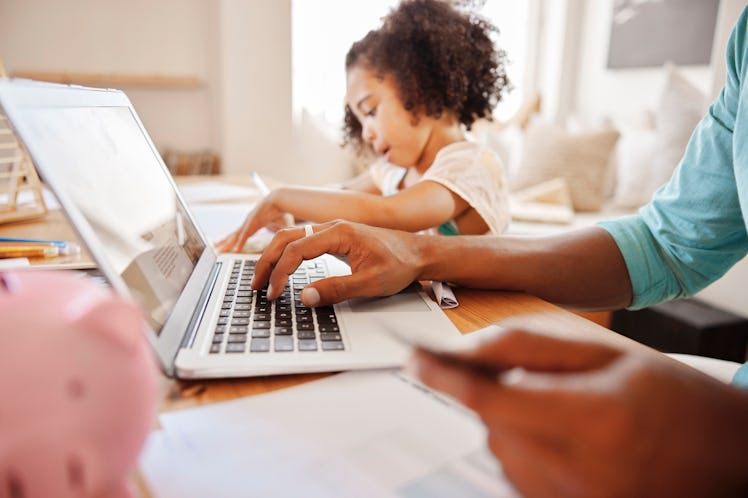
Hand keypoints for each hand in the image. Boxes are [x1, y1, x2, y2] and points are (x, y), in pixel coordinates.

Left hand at [215, 193, 294, 252]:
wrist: (280, 200)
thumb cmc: (280, 212)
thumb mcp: (279, 227)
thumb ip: (278, 236)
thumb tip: (282, 243)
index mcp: (253, 224)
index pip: (240, 234)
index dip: (234, 241)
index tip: (226, 245)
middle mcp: (248, 224)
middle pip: (234, 235)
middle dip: (225, 242)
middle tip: (217, 249)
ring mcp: (248, 223)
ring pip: (236, 236)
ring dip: (228, 244)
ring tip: (220, 250)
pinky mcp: (251, 222)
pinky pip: (245, 235)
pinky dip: (240, 243)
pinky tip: (237, 250)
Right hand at [251, 220, 423, 304]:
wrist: (419, 253)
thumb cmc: (400, 265)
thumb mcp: (371, 283)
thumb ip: (337, 290)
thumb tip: (305, 298)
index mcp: (339, 233)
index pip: (296, 250)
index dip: (281, 273)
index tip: (274, 294)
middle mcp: (332, 227)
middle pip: (286, 238)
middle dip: (267, 262)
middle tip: (255, 286)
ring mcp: (332, 231)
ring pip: (291, 238)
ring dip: (273, 257)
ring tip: (262, 279)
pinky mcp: (335, 239)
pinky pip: (302, 242)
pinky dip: (286, 254)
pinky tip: (280, 268)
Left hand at [410, 325, 747, 497]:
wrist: (724, 458)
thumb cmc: (670, 397)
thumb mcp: (607, 353)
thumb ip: (533, 348)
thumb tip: (469, 352)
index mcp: (592, 420)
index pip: (490, 399)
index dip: (444, 377)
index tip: (415, 358)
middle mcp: (580, 472)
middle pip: (492, 425)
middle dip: (492, 395)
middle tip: (527, 379)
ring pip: (501, 451)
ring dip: (509, 423)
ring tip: (562, 411)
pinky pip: (519, 477)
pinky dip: (523, 450)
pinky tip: (562, 437)